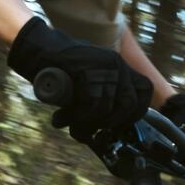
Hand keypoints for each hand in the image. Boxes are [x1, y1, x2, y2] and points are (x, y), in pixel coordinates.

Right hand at [7, 16, 152, 135]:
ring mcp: (103, 66)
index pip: (145, 90)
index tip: (117, 125)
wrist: (38, 51)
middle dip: (111, 123)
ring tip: (70, 125)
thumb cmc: (61, 74)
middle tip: (93, 131)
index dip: (135, 112)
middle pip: (130, 104)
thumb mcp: (88, 85)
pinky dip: (77, 117)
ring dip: (87, 123)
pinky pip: (91, 105)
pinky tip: (62, 117)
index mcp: (120, 67)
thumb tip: (107, 133)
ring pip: (108, 108)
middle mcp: (116, 64)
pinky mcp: (88, 70)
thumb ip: (101, 100)